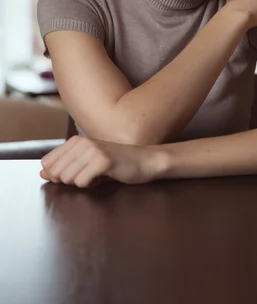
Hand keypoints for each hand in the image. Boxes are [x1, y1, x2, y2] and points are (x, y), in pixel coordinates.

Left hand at [40, 135, 161, 188]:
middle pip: (56, 172)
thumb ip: (64, 166)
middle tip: (88, 175)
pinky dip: (90, 185)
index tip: (75, 174)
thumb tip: (41, 173)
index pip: (47, 162)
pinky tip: (104, 177)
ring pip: (67, 178)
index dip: (57, 175)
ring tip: (97, 175)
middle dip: (69, 180)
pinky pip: (81, 182)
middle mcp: (82, 142)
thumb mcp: (88, 163)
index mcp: (76, 140)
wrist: (145, 161)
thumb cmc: (116, 163)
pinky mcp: (103, 161)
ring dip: (81, 183)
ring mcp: (93, 150)